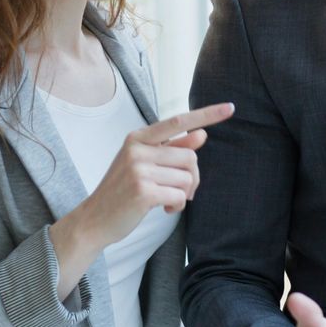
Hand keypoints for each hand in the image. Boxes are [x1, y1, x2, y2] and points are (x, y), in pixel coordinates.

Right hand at [74, 103, 234, 242]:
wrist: (95, 219)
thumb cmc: (123, 190)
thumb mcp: (143, 163)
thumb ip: (171, 149)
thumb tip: (201, 135)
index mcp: (137, 137)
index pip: (178, 121)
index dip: (206, 114)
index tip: (230, 107)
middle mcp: (137, 149)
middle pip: (190, 156)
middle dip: (192, 177)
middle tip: (179, 191)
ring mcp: (139, 170)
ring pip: (187, 178)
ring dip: (184, 194)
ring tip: (166, 200)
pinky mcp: (143, 192)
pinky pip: (180, 196)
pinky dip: (177, 206)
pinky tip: (163, 209)